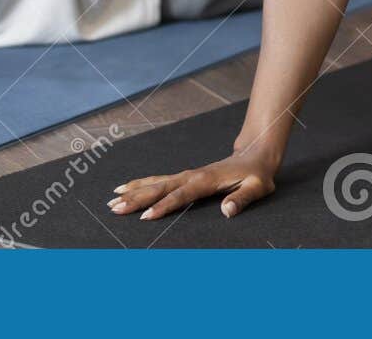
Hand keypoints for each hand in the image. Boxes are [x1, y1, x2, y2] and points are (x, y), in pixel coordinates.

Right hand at [109, 151, 277, 220]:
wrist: (256, 154)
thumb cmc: (257, 174)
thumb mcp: (257, 187)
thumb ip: (242, 199)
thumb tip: (226, 212)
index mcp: (206, 180)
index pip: (181, 195)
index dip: (164, 206)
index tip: (146, 217)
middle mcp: (192, 175)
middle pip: (160, 188)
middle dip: (137, 199)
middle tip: (115, 208)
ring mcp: (187, 175)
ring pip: (156, 183)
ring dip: (134, 191)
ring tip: (113, 200)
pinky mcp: (186, 177)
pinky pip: (160, 181)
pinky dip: (142, 184)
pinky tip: (128, 189)